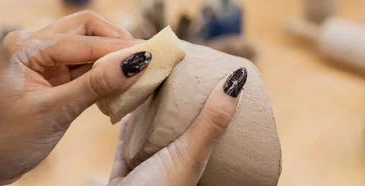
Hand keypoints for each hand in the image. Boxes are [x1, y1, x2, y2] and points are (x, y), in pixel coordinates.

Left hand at [0, 11, 148, 184]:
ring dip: (110, 58)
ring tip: (138, 72)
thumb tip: (136, 62)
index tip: (153, 56)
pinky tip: (118, 84)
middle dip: (116, 42)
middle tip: (146, 59)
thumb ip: (95, 85)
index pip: (83, 40)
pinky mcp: (47, 76)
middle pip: (85, 29)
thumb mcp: (53, 113)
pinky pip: (81, 66)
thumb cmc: (4, 140)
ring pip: (85, 47)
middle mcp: (31, 45)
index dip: (119, 48)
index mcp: (25, 47)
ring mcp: (39, 60)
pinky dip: (100, 73)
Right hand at [108, 68, 246, 185]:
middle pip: (179, 122)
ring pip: (152, 127)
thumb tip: (238, 80)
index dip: (210, 96)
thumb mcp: (191, 155)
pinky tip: (129, 97)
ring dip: (152, 104)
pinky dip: (128, 118)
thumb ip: (212, 122)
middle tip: (177, 66)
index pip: (210, 122)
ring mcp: (151, 163)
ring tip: (153, 76)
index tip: (207, 67)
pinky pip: (127, 137)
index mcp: (197, 159)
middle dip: (177, 96)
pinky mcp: (127, 166)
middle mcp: (177, 160)